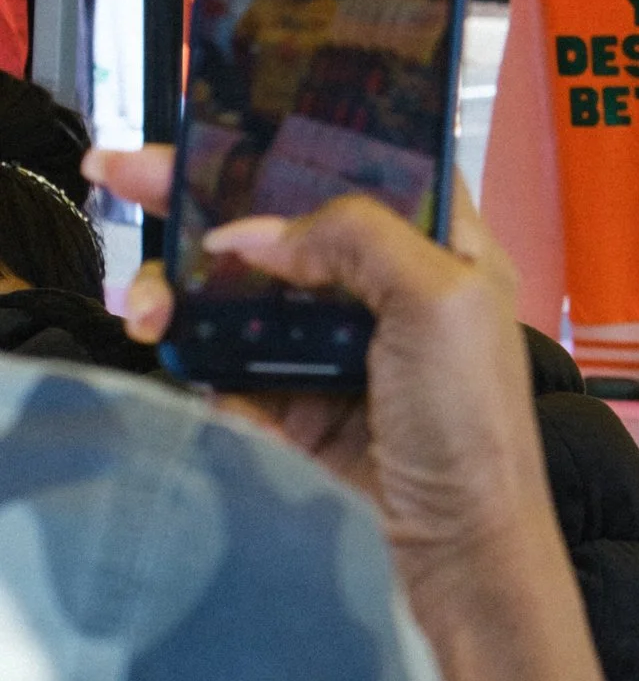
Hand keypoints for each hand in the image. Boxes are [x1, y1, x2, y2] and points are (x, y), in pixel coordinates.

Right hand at [97, 145, 545, 606]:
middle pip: (282, 222)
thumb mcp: (441, 300)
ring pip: (241, 292)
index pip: (361, 166)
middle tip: (124, 177)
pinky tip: (168, 348)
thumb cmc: (472, 423)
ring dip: (182, 289)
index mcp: (442, 246)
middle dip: (201, 201)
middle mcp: (387, 287)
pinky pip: (226, 361)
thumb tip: (251, 234)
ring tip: (146, 308)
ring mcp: (336, 347)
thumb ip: (353, 237)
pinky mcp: (294, 404)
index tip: (217, 126)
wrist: (455, 554)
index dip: (292, 142)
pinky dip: (189, 352)